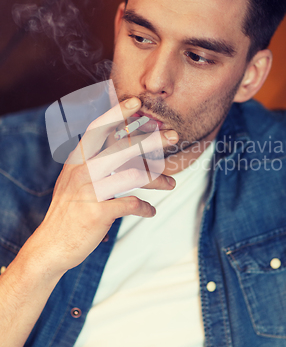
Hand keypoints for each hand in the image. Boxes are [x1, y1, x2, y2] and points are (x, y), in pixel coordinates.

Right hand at [24, 97, 178, 276]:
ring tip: (172, 184)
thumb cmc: (68, 211)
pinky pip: (132, 205)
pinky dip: (145, 208)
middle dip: (151, 140)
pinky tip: (151, 211)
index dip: (117, 113)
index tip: (137, 102)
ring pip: (133, 176)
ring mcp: (89, 192)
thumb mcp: (73, 180)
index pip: (97, 129)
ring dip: (157, 179)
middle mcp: (82, 171)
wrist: (51, 245)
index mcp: (76, 160)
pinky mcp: (98, 213)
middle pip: (122, 148)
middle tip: (173, 135)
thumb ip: (91, 162)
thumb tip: (117, 145)